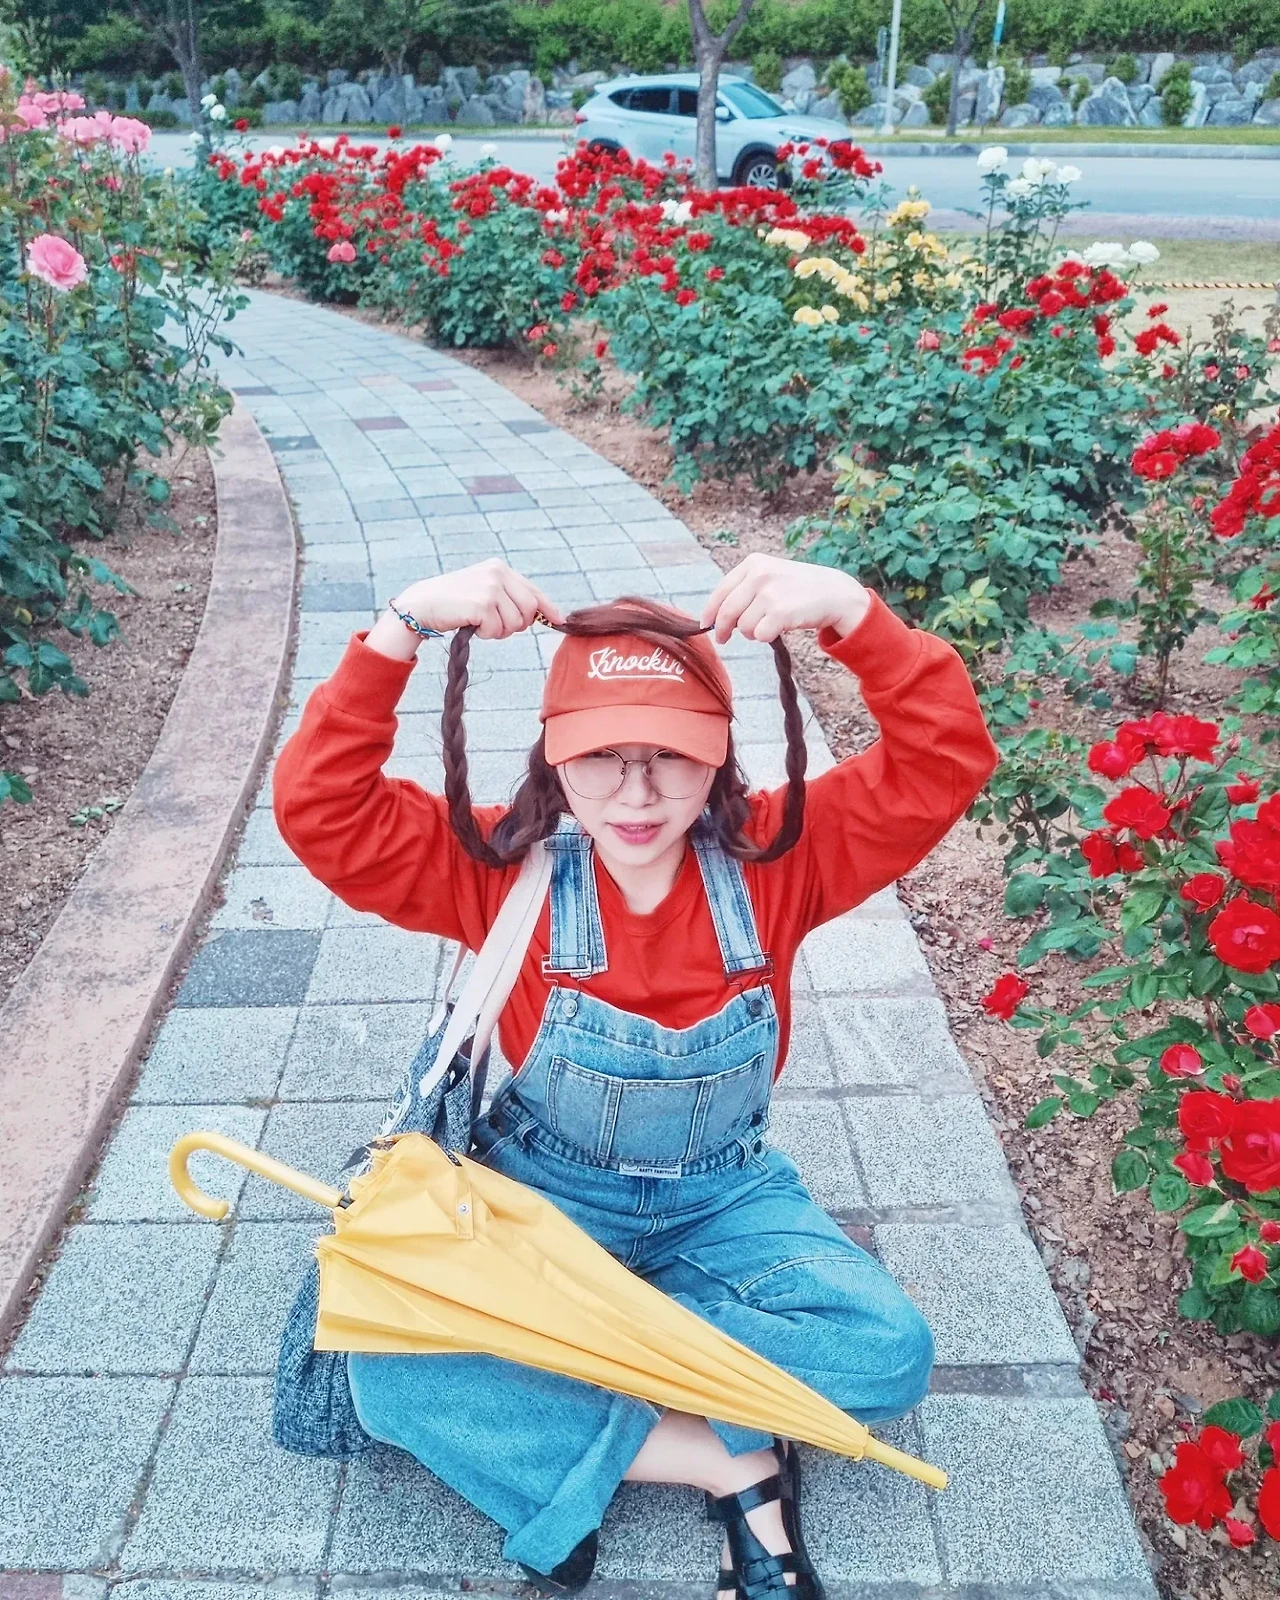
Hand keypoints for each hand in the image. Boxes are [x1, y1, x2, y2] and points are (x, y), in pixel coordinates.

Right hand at [396, 559, 564, 640]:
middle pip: (528, 611)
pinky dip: (486, 634)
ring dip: (498, 632)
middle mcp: (497, 574)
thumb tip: (539, 614)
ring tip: (480, 623)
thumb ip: (508, 597)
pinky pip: (497, 630)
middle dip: (517, 625)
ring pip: (514, 624)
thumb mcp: (483, 590)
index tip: (559, 620)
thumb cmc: (453, 602)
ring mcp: (490, 588)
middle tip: (496, 626)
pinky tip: (471, 625)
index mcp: (499, 568)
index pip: (532, 590)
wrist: (422, 604)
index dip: (547, 608)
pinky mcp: (481, 604)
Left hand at [700, 553, 869, 644]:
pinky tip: (777, 629)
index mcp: (754, 563)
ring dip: (752, 633)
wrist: (835, 593)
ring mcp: (770, 593)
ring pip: (744, 627)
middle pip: (727, 612)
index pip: (720, 591)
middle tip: (724, 640)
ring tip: (768, 625)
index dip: (710, 611)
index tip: (706, 624)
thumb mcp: (771, 575)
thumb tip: (715, 615)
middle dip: (722, 629)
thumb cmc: (800, 588)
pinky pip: (759, 635)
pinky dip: (765, 638)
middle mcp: (759, 575)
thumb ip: (745, 588)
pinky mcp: (781, 612)